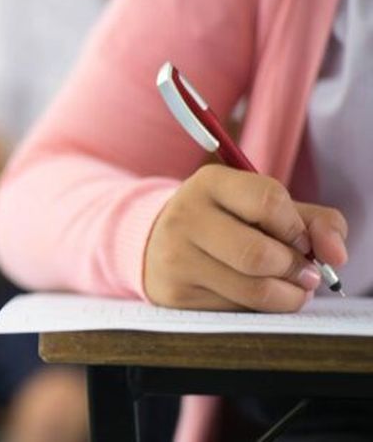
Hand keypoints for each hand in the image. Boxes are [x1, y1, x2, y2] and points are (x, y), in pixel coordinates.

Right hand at [145, 165, 348, 312]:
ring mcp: (176, 257)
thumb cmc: (227, 222)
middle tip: (304, 273)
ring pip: (252, 289)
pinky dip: (260, 308)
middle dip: (295, 269)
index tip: (301, 241)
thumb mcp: (266, 208)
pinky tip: (255, 295)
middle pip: (259, 254)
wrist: (158, 242)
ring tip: (288, 287)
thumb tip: (336, 257)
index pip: (268, 200)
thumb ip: (315, 222)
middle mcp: (185, 217)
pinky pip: (236, 310)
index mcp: (210, 183)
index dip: (297, 228)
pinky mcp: (176, 293)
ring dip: (287, 295)